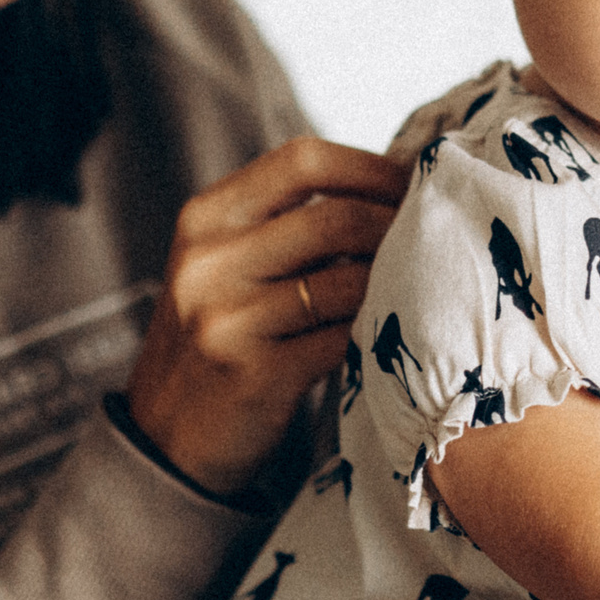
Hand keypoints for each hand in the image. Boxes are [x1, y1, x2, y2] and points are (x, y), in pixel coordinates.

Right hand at [126, 137, 408, 494]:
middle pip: (335, 217)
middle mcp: (209, 261)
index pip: (302, 161)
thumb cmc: (217, 338)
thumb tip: (393, 189)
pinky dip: (373, 331)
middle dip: (397, 225)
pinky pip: (343, 338)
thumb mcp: (226, 264)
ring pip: (347, 280)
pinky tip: (386, 333)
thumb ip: (288, 224)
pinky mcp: (255, 374)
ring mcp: (228, 319)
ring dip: (394, 281)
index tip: (413, 184)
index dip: (370, 169)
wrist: (166, 438)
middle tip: (433, 240)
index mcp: (205, 217)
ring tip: (417, 285)